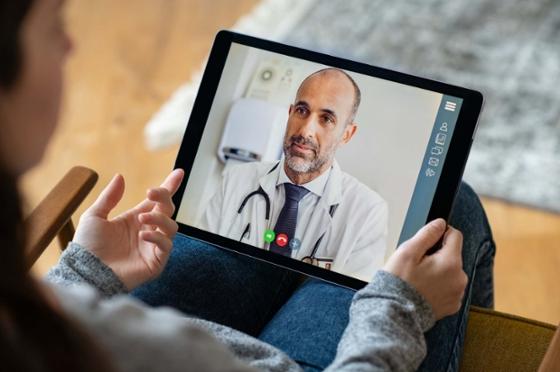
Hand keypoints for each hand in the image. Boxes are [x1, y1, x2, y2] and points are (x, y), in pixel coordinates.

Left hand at [73, 169, 183, 289]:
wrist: (86, 272)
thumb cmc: (88, 247)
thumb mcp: (95, 216)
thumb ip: (109, 197)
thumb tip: (120, 176)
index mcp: (135, 219)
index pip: (157, 201)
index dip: (169, 186)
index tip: (179, 172)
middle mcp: (148, 230)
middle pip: (168, 209)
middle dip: (164, 198)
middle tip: (151, 193)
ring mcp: (153, 246)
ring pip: (171, 226)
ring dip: (160, 218)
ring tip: (142, 218)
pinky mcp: (156, 261)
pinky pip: (166, 245)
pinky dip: (157, 238)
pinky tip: (143, 236)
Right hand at [383, 218, 467, 319]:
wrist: (395, 313)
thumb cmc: (399, 282)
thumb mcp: (408, 251)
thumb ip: (427, 234)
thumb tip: (440, 223)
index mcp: (451, 262)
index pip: (455, 235)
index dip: (440, 234)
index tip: (426, 242)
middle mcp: (460, 279)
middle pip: (452, 255)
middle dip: (437, 255)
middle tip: (416, 265)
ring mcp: (457, 294)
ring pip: (450, 272)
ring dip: (438, 271)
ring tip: (418, 279)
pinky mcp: (452, 306)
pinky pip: (448, 288)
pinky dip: (438, 287)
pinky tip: (423, 290)